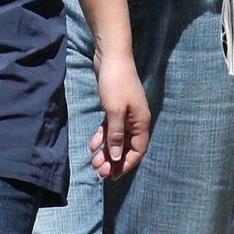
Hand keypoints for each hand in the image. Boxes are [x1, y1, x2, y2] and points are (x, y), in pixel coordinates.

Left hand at [90, 53, 150, 179]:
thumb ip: (115, 136)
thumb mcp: (114, 111)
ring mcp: (126, 114)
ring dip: (106, 151)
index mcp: (141, 122)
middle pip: (126, 146)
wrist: (112, 57)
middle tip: (99, 172)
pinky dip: (101, 136)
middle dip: (113, 160)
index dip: (127, 164)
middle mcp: (136, 120)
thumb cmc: (116, 83)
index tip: (113, 176)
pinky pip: (110, 128)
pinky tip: (91, 145)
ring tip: (93, 162)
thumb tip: (115, 157)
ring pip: (116, 138)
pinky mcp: (115, 107)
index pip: (138, 150)